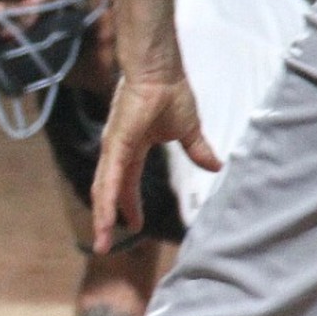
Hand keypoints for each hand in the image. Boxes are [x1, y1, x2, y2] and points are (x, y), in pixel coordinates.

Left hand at [90, 76, 216, 252]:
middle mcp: (116, 151)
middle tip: (104, 245)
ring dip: (102, 218)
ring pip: (103, 191)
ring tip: (100, 244)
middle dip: (107, 219)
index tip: (133, 224)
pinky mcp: (115, 146)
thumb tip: (216, 167)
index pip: (126, 183)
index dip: (128, 204)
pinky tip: (105, 220)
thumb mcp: (188, 131)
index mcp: (131, 148)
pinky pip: (109, 179)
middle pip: (108, 192)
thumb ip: (198, 151)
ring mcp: (113, 149)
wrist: (161, 70)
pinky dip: (106, 201)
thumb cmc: (171, 92)